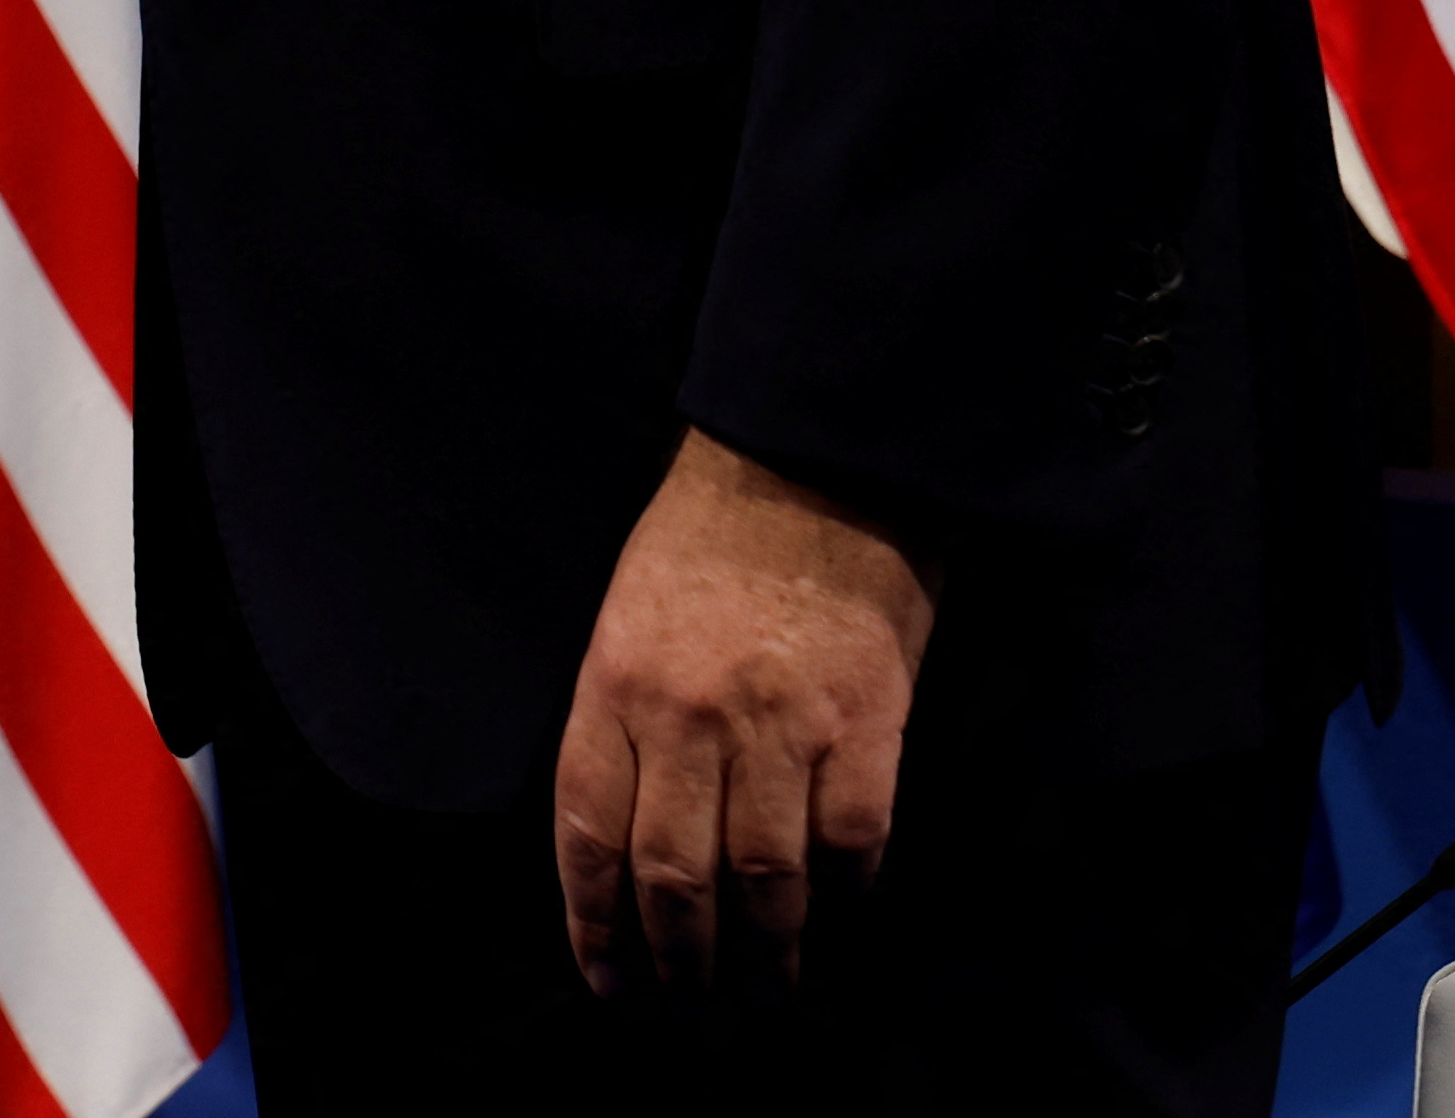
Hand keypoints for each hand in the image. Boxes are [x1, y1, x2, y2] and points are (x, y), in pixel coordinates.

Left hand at [550, 434, 936, 992]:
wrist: (816, 459)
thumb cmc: (713, 537)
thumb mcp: (629, 615)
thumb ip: (623, 723)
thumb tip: (627, 846)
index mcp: (614, 684)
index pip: (589, 837)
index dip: (596, 926)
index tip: (610, 979)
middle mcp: (688, 716)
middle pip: (672, 878)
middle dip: (678, 959)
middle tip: (690, 995)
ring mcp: (780, 724)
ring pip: (763, 881)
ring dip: (763, 951)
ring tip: (767, 982)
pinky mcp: (866, 725)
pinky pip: (851, 843)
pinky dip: (844, 892)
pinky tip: (838, 909)